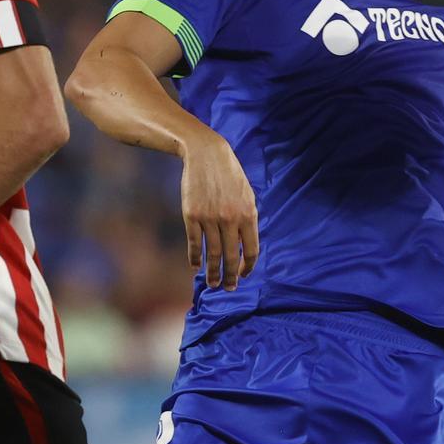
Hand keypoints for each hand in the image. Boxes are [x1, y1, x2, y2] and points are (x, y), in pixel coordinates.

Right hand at [179, 131, 258, 290]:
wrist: (206, 154)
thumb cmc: (229, 175)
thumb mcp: (246, 194)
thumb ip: (247, 219)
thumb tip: (244, 245)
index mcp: (248, 213)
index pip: (251, 249)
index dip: (247, 266)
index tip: (243, 275)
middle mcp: (230, 218)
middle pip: (231, 256)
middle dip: (230, 276)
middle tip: (228, 288)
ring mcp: (210, 217)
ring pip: (212, 253)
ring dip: (212, 271)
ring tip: (212, 283)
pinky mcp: (191, 215)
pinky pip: (194, 242)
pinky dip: (195, 257)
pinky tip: (196, 266)